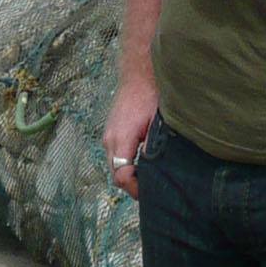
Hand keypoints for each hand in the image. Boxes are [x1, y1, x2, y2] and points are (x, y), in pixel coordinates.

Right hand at [103, 75, 156, 199]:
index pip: (121, 176)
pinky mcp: (110, 132)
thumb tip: (154, 170)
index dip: (135, 188)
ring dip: (128, 173)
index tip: (150, 192)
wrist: (139, 75)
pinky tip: (141, 161)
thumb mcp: (158, 124)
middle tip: (152, 188)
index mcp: (120, 139)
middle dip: (132, 184)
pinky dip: (125, 162)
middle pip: (116, 174)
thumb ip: (153, 148)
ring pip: (114, 165)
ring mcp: (108, 136)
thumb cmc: (151, 96)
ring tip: (148, 175)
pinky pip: (115, 155)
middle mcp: (110, 140)